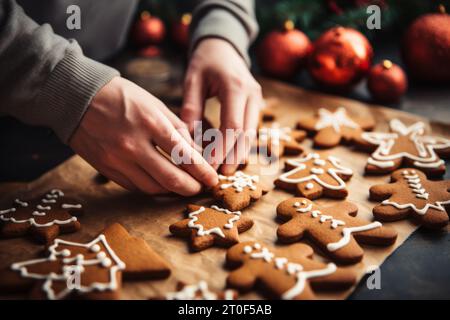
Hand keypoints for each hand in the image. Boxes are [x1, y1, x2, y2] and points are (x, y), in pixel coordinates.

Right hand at [69, 76, 217, 195]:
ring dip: (173, 191)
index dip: (202, 171)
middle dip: (192, 187)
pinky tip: (163, 185)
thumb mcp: (154, 104)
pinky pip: (135, 187)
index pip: (184, 155)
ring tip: (184, 186)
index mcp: (150, 123)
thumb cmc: (121, 97)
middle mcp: (134, 144)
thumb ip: (177, 129)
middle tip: (202, 187)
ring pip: (154, 187)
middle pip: (171, 178)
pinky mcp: (107, 169)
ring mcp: (118, 160)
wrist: (77, 97)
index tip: (213, 178)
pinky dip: (153, 188)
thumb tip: (196, 153)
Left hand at [181, 38, 263, 173]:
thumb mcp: (192, 80)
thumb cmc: (205, 62)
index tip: (209, 166)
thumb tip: (186, 140)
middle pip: (246, 133)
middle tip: (219, 176)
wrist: (224, 46)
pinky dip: (241, 144)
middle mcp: (252, 94)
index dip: (222, 148)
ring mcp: (258, 99)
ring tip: (225, 171)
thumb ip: (190, 108)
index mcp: (235, 87)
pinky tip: (230, 157)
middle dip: (233, 156)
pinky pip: (251, 129)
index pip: (232, 125)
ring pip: (252, 134)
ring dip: (239, 154)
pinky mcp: (257, 105)